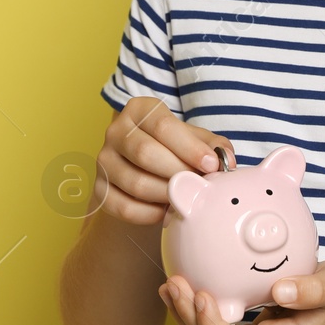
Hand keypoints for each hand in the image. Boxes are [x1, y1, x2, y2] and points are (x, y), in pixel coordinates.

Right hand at [94, 98, 237, 226]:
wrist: (147, 169)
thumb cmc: (175, 150)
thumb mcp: (195, 140)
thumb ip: (212, 146)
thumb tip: (225, 160)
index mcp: (139, 110)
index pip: (162, 126)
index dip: (189, 147)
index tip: (211, 165)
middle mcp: (116, 131)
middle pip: (145, 153)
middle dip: (179, 173)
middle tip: (199, 185)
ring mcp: (104, 161)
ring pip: (135, 183)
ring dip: (167, 195)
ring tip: (186, 199)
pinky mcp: (99, 189)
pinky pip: (123, 207)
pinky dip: (149, 214)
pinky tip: (166, 211)